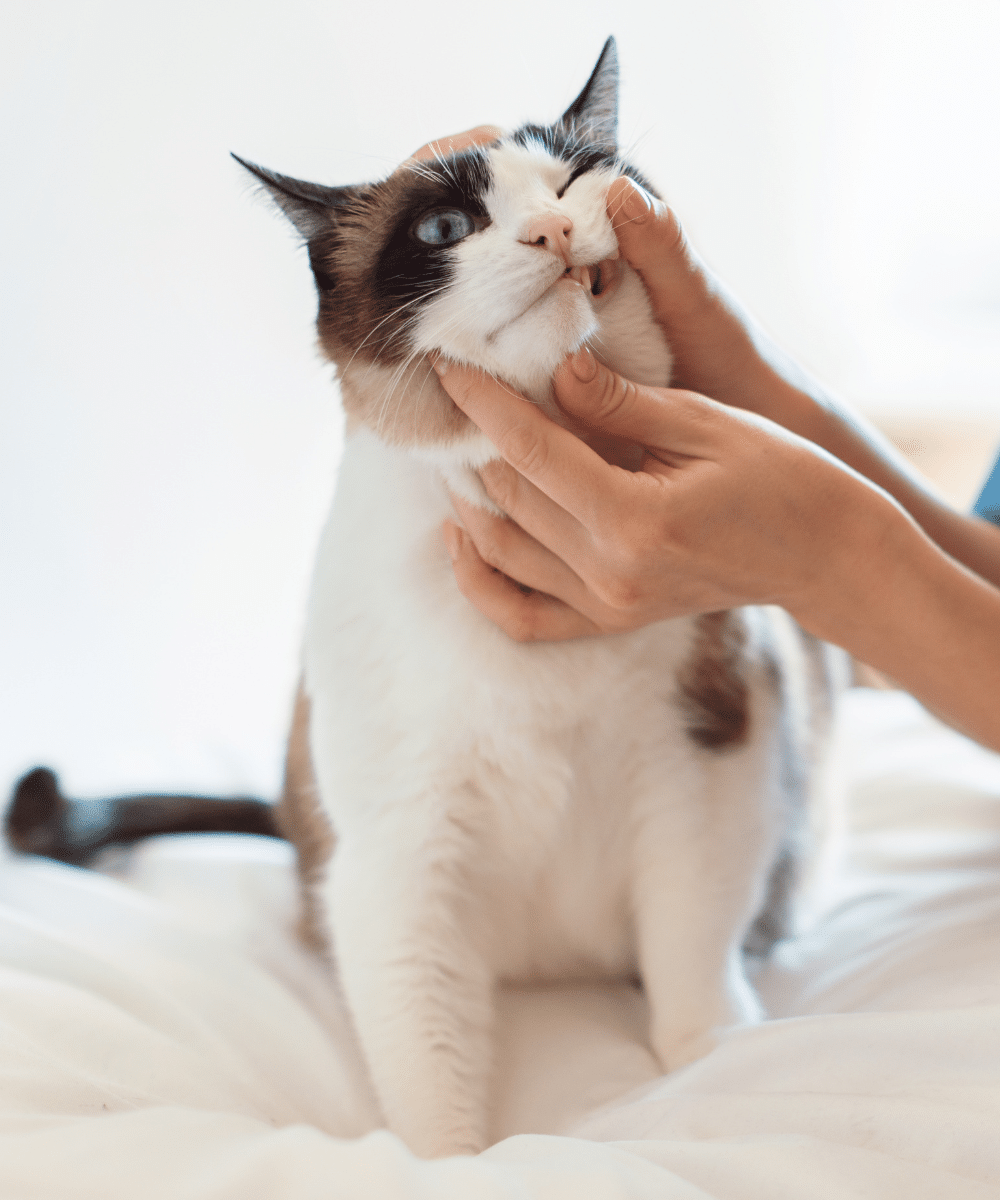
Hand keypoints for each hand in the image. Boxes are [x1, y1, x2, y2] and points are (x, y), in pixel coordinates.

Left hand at [435, 348, 896, 642]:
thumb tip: (556, 368)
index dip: (481, 403)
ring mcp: (607, 605)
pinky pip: (522, 617)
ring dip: (466, 503)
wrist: (822, 555)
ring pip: (501, 555)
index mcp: (635, 518)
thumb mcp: (705, 423)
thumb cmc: (781, 478)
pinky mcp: (610, 620)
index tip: (448, 366)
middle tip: (449, 400)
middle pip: (506, 500)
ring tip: (452, 454)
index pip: (529, 450)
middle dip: (468, 444)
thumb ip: (621, 402)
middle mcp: (610, 572)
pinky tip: (464, 539)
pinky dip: (482, 582)